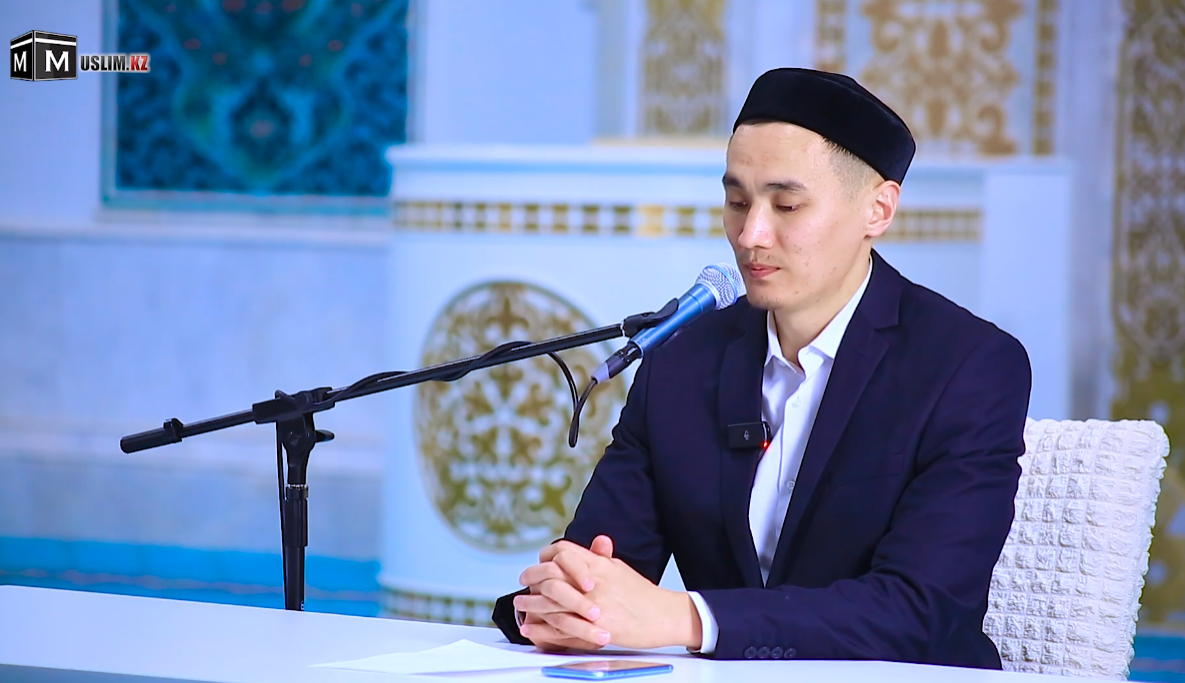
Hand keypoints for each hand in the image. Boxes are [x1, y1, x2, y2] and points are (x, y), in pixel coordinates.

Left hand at [516, 536, 702, 650]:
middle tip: (522, 583)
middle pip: (551, 575)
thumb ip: (599, 558)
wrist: (664, 616)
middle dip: (530, 579)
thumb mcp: (619, 568)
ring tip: (520, 606)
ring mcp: (593, 606)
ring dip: (531, 605)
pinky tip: (532, 629)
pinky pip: (562, 629)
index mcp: (598, 565)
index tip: (537, 565)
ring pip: (552, 603)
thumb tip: (590, 546)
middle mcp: (593, 582)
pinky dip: (543, 630)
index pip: (562, 552)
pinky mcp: (596, 629)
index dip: (544, 557)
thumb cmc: (642, 594)